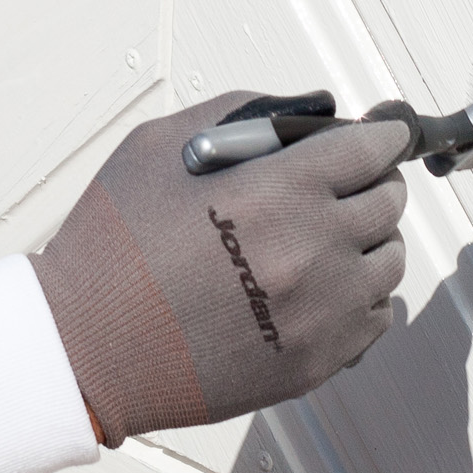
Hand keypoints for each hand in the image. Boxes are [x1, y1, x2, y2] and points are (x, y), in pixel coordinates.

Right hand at [25, 93, 409, 445]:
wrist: (85, 348)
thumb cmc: (112, 246)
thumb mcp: (159, 148)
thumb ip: (244, 114)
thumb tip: (315, 110)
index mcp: (278, 191)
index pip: (370, 150)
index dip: (381, 137)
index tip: (382, 137)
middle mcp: (312, 250)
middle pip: (388, 202)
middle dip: (372, 183)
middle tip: (345, 184)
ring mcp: (319, 313)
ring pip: (388, 262)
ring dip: (369, 241)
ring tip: (328, 238)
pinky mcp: (315, 362)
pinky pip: (373, 317)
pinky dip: (359, 296)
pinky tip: (320, 287)